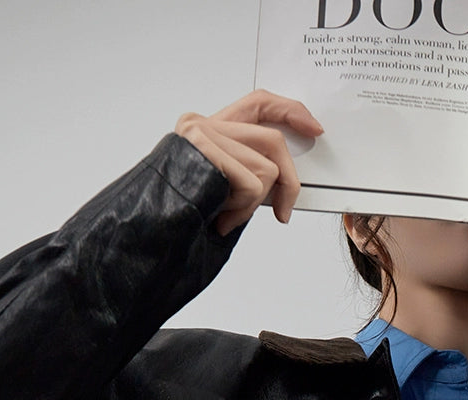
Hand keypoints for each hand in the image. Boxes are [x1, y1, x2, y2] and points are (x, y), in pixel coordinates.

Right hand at [175, 90, 322, 235]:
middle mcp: (204, 124)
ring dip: (253, 206)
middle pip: (273, 142)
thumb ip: (248, 172)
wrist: (154, 229)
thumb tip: (286, 183)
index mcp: (211, 128)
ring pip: (266, 170)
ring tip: (227, 218)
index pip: (259, 102)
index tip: (314, 128)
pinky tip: (220, 220)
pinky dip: (243, 212)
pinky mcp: (205, 149)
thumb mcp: (224, 190)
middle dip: (288, 183)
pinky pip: (252, 185)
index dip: (290, 111)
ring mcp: (203, 134)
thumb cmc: (187, 214)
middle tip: (284, 212)